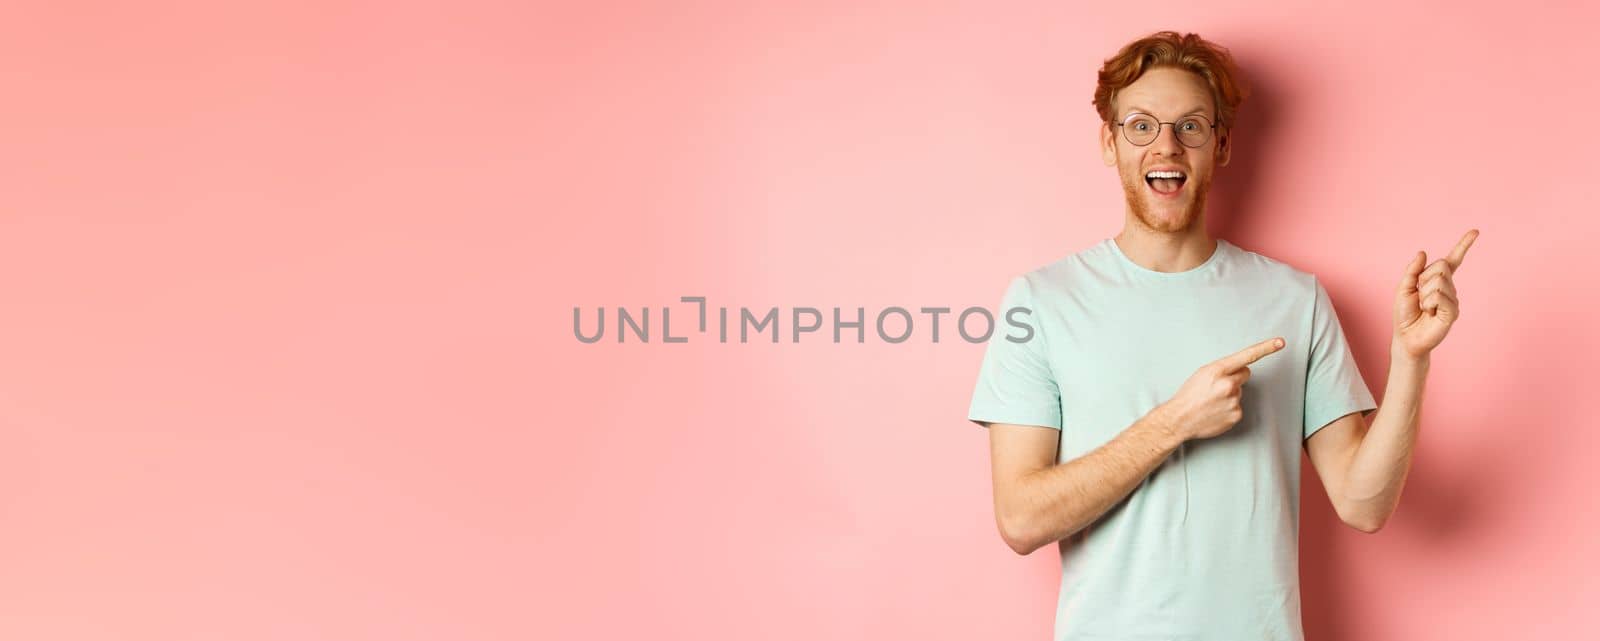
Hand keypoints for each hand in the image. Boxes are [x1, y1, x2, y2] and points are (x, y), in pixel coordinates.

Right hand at [1157, 337, 1285, 441]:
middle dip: (1235, 377)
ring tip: (1212, 401)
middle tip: (1217, 386)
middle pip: (1245, 373)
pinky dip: (1229, 408)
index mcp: (1217, 370)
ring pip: (1240, 391)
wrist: (1179, 419)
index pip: (1247, 356)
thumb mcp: (1202, 374)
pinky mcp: (1236, 415)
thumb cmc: (1189, 395)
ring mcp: (1234, 400)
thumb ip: (1223, 369)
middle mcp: (1228, 384)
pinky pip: (1238, 406)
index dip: (1266, 348)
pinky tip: (1216, 411)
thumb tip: (1241, 370)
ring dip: (1229, 395)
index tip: (1280, 342)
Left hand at [1395, 229, 1477, 358]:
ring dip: (1424, 294)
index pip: (1453, 260)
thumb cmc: (1405, 314)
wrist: (1406, 337)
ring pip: (1438, 281)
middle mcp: (1449, 287)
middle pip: (1442, 266)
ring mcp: (1453, 299)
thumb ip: (1412, 270)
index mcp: (1438, 280)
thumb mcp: (1403, 288)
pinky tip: (1430, 313)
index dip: (1464, 245)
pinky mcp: (1453, 312)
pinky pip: (1440, 296)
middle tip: (1420, 296)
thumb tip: (1422, 252)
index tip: (1475, 231)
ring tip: (1424, 308)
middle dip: (1424, 278)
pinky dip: (1429, 303)